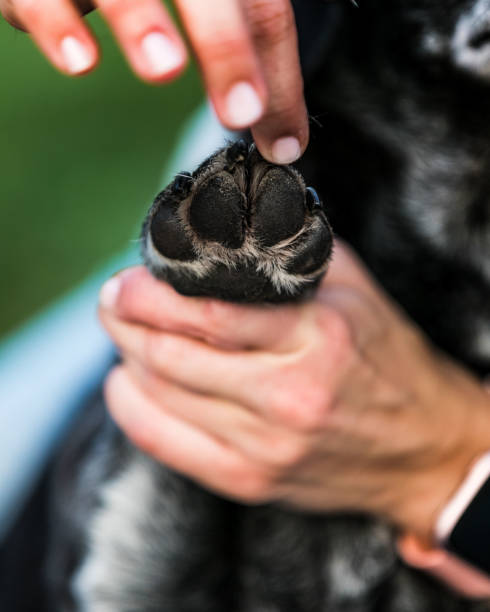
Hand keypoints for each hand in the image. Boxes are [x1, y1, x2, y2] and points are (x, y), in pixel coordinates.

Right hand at [1, 0, 307, 163]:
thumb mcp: (216, 9)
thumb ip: (251, 65)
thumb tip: (283, 144)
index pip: (263, 10)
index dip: (277, 75)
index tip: (283, 143)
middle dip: (227, 48)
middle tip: (243, 111)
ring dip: (141, 21)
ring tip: (165, 67)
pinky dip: (55, 22)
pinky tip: (80, 61)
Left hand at [98, 241, 489, 540]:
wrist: (422, 448)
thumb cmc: (386, 359)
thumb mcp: (355, 291)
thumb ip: (292, 254)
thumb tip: (228, 227)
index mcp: (316, 339)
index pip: (209, 314)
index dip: (150, 295)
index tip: (124, 279)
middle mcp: (287, 397)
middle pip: (172, 357)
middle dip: (124, 322)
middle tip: (111, 300)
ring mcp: (266, 448)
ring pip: (162, 397)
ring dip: (126, 359)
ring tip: (122, 333)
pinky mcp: (252, 482)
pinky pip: (168, 447)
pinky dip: (132, 410)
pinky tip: (125, 384)